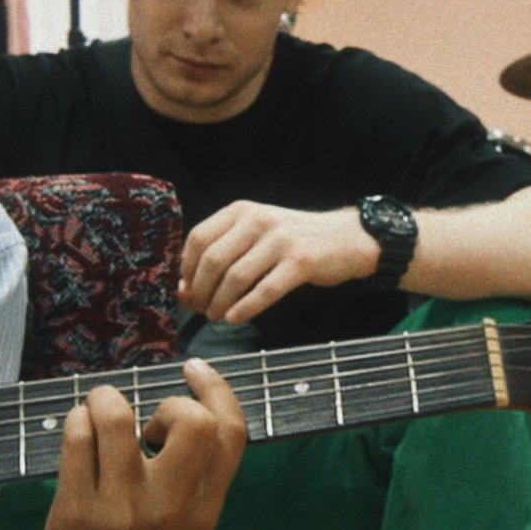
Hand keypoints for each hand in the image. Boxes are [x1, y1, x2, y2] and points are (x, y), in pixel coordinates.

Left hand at [1, 361, 246, 529]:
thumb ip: (195, 483)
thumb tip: (186, 409)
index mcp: (204, 515)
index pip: (231, 434)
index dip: (217, 389)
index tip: (195, 369)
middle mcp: (168, 511)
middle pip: (191, 421)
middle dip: (169, 402)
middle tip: (147, 427)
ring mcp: (120, 511)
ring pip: (117, 417)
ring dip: (106, 399)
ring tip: (102, 416)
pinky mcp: (74, 510)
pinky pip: (77, 437)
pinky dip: (77, 420)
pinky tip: (79, 432)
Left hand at [179, 202, 382, 323]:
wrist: (345, 238)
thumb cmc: (293, 240)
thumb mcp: (256, 234)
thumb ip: (223, 253)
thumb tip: (185, 290)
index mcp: (241, 210)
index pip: (199, 238)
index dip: (187, 268)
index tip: (187, 289)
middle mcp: (258, 220)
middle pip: (213, 259)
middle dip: (201, 290)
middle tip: (201, 309)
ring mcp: (280, 241)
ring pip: (236, 277)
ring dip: (220, 302)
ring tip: (216, 316)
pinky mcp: (300, 262)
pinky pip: (265, 290)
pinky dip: (246, 308)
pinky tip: (235, 319)